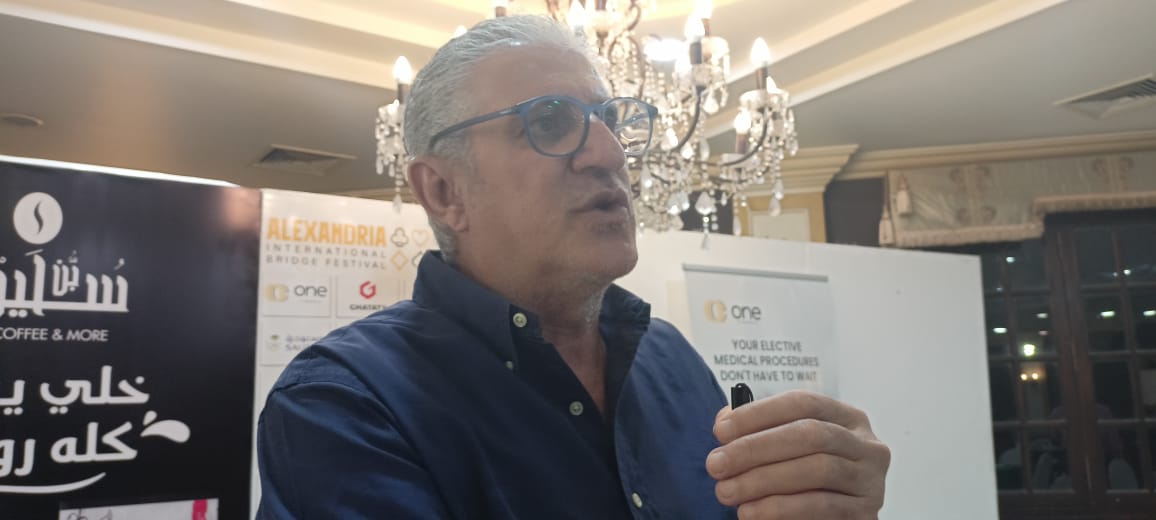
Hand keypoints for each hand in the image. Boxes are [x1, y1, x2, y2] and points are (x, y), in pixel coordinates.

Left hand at [705, 390, 889, 518]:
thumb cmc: (804, 480)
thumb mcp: (786, 449)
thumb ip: (760, 430)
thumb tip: (726, 423)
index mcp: (847, 418)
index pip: (802, 403)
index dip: (759, 413)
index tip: (720, 430)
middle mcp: (866, 445)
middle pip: (809, 435)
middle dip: (755, 449)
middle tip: (716, 465)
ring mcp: (871, 480)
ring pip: (816, 470)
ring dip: (762, 480)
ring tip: (726, 491)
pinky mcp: (866, 514)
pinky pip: (822, 506)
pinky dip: (781, 508)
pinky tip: (751, 512)